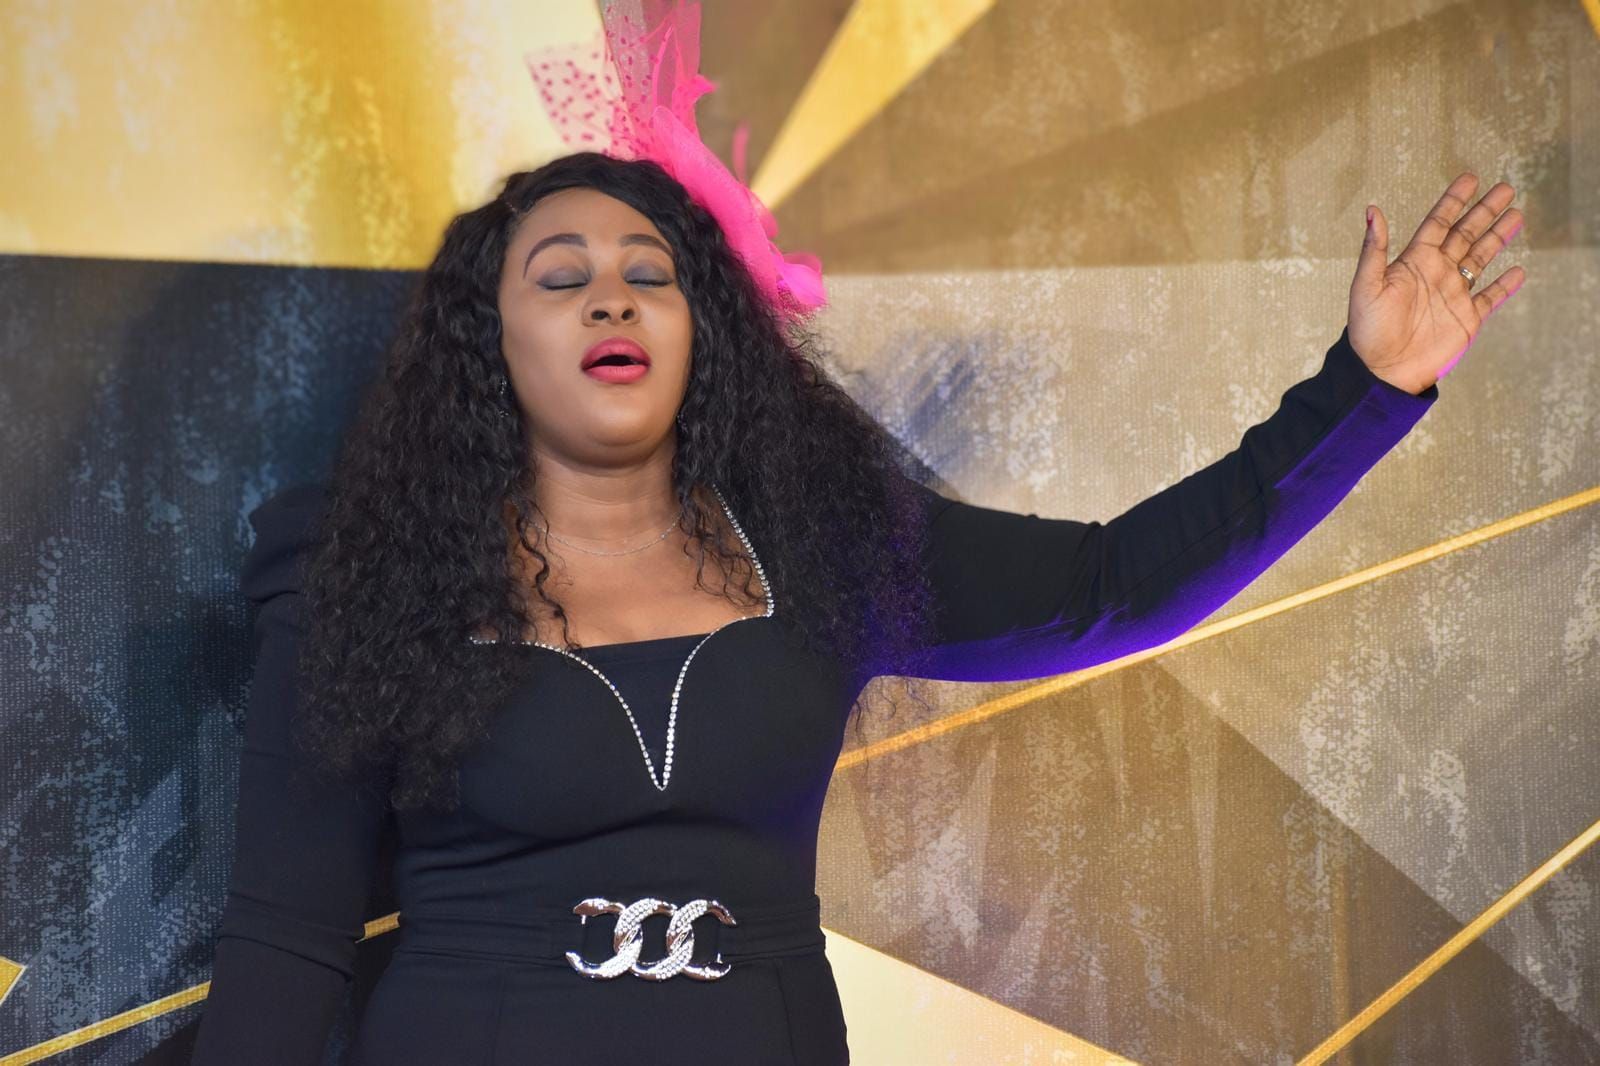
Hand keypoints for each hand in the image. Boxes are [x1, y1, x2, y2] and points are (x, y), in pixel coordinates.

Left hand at [1347, 172, 1526, 394]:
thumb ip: (1374, 249)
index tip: (1471, 178)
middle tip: (1506, 188)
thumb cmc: (1367, 331)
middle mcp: (1436, 273)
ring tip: (1516, 215)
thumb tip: (1373, 210)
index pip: (1438, 222)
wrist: (1381, 372)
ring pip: (1481, 258)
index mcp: (1414, 262)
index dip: (1454, 200)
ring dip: (1498, 237)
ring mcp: (1453, 294)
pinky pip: (1490, 297)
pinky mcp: (1467, 319)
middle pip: (1466, 234)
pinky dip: (1505, 285)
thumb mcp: (1366, 286)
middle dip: (1485, 211)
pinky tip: (1518, 270)